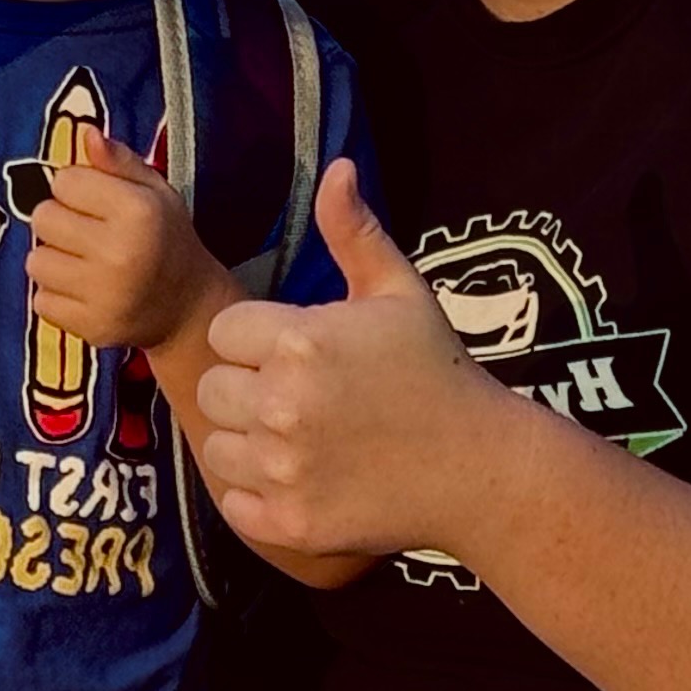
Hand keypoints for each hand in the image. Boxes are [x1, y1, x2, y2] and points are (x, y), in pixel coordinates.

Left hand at [26, 132, 224, 352]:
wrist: (188, 309)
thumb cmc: (168, 240)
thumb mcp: (155, 191)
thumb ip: (118, 161)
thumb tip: (85, 133)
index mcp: (137, 212)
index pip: (64, 181)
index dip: (77, 189)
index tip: (98, 205)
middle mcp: (118, 253)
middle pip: (43, 218)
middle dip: (60, 222)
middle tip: (88, 236)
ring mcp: (102, 295)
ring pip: (35, 262)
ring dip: (54, 260)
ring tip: (84, 266)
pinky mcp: (89, 327)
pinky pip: (41, 301)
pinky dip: (56, 296)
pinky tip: (84, 293)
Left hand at [196, 160, 511, 560]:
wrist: (480, 468)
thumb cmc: (438, 372)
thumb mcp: (401, 291)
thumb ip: (355, 232)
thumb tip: (337, 168)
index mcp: (301, 340)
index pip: (225, 332)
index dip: (257, 341)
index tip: (297, 353)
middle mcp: (283, 405)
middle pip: (211, 389)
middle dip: (246, 389)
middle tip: (298, 398)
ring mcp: (284, 469)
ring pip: (216, 447)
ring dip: (247, 443)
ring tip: (299, 438)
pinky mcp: (289, 522)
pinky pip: (233, 502)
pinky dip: (257, 496)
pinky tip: (301, 478)